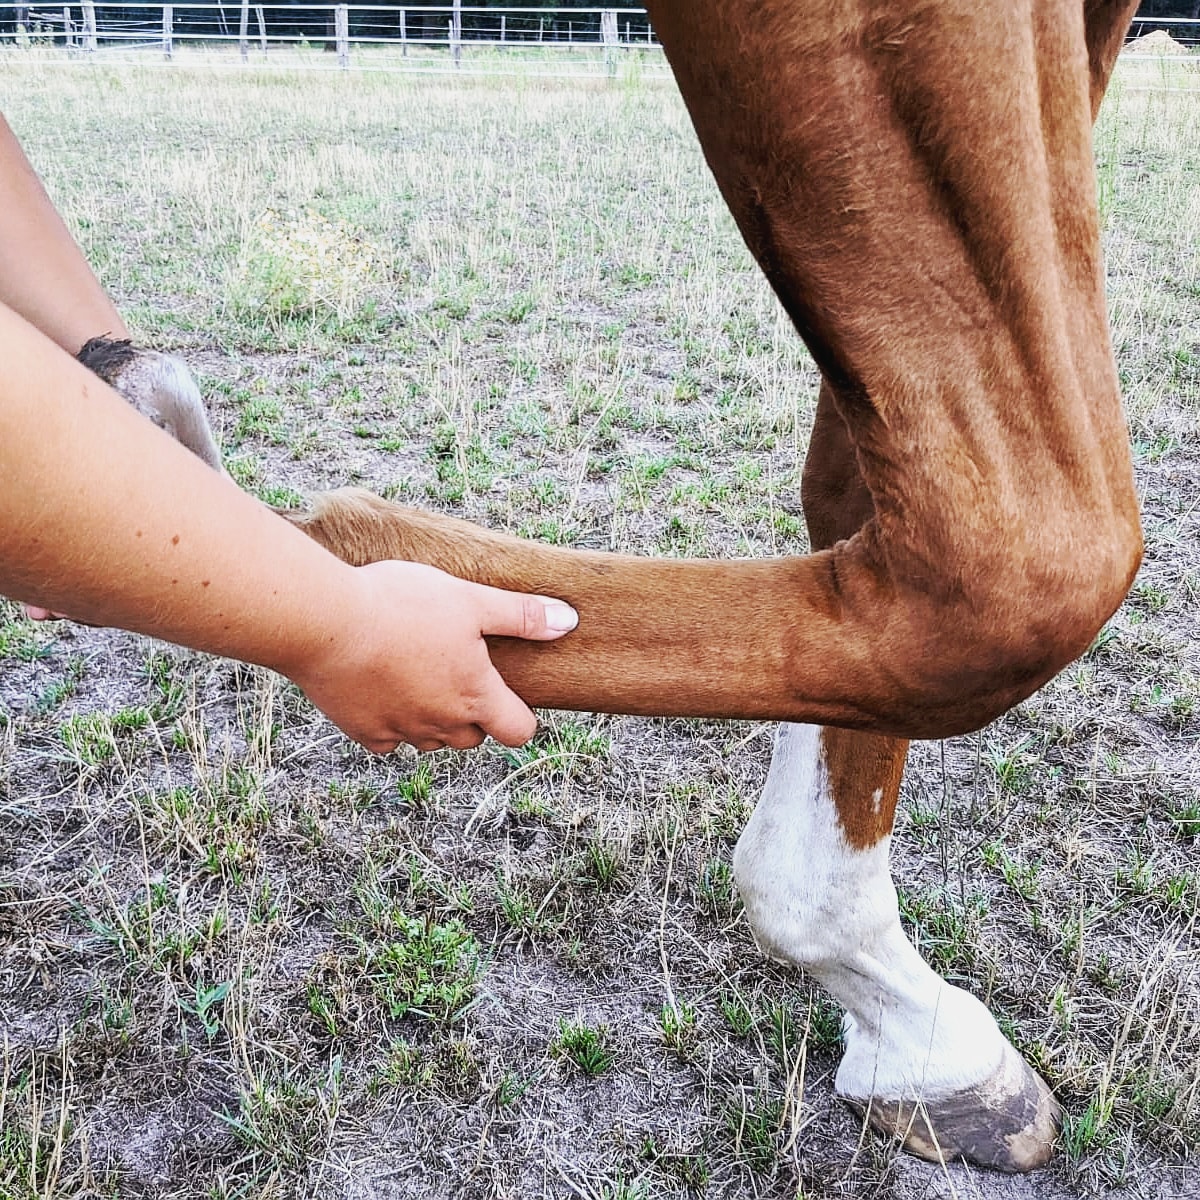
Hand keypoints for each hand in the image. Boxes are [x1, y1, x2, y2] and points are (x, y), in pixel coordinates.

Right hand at [285, 559, 577, 752]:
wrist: (327, 622)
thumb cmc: (402, 605)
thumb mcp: (470, 600)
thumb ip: (521, 616)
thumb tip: (569, 622)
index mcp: (475, 696)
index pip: (518, 731)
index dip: (518, 714)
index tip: (506, 692)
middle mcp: (441, 724)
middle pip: (473, 737)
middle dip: (473, 713)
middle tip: (457, 670)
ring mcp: (401, 732)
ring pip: (431, 740)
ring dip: (433, 719)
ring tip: (418, 673)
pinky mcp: (362, 731)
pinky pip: (388, 739)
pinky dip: (391, 722)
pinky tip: (381, 686)